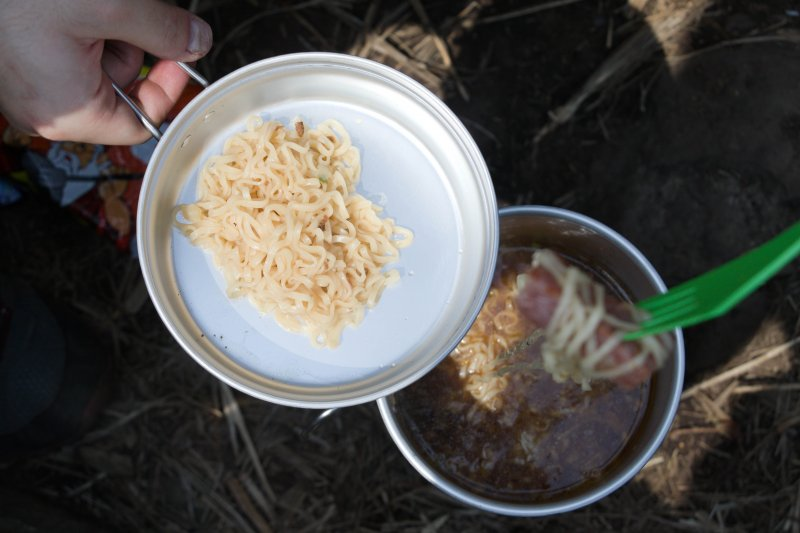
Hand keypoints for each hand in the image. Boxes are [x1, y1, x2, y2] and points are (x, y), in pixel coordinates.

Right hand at [0, 0, 211, 144]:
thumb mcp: (108, 6)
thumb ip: (163, 30)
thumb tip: (196, 42)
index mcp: (68, 112)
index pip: (141, 124)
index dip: (168, 89)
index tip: (180, 56)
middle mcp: (45, 109)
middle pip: (119, 90)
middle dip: (134, 47)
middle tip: (128, 13)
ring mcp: (27, 86)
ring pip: (94, 65)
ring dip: (109, 30)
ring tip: (95, 4)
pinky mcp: (17, 63)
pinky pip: (66, 52)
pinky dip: (83, 25)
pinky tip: (76, 6)